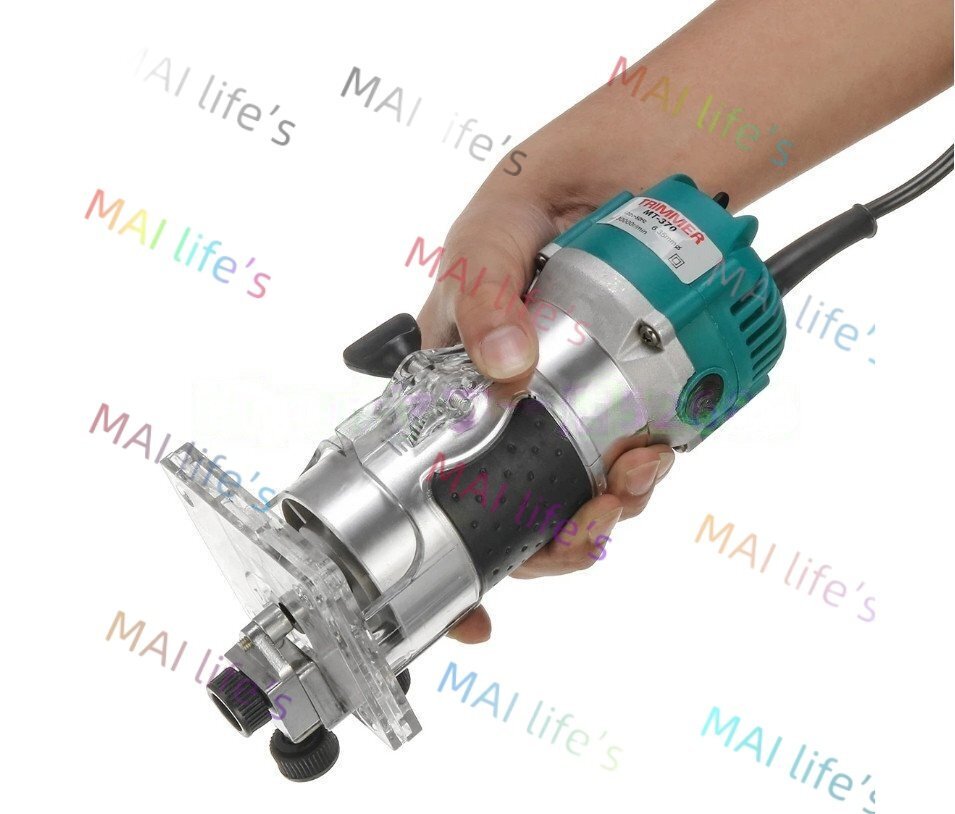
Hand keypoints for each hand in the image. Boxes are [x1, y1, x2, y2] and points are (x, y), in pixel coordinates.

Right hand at [416, 151, 675, 644]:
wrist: (635, 167)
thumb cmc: (538, 192)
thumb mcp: (491, 228)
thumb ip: (482, 288)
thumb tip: (501, 365)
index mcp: (452, 380)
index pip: (431, 480)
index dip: (450, 558)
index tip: (475, 615)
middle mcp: (506, 406)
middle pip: (515, 511)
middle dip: (555, 539)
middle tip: (590, 527)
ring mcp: (568, 407)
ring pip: (579, 494)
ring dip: (610, 507)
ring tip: (635, 476)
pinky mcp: (625, 399)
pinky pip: (632, 458)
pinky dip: (646, 472)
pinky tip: (656, 452)